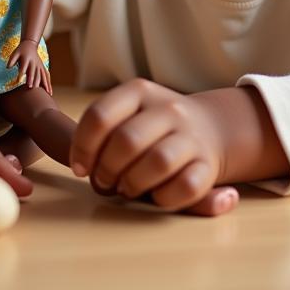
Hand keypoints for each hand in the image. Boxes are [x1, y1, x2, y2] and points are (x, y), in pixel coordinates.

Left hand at [7, 39, 51, 94]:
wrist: (30, 44)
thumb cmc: (20, 50)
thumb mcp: (15, 53)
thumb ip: (11, 60)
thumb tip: (7, 67)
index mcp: (27, 59)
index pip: (24, 67)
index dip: (21, 73)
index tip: (19, 80)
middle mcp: (34, 63)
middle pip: (34, 72)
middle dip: (33, 80)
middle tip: (32, 88)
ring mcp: (39, 65)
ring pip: (42, 75)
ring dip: (44, 84)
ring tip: (46, 93)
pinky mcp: (42, 67)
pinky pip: (46, 76)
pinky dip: (48, 83)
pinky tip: (50, 91)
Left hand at [70, 79, 238, 215]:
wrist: (208, 128)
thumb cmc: (151, 129)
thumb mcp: (125, 115)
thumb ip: (101, 132)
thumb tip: (82, 166)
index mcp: (139, 91)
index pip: (100, 115)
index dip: (83, 147)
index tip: (80, 168)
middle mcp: (168, 108)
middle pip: (127, 141)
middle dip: (107, 170)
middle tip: (104, 182)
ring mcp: (191, 135)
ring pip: (158, 162)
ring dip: (134, 184)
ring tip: (128, 189)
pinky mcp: (208, 166)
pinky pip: (185, 187)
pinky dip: (164, 198)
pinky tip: (157, 196)